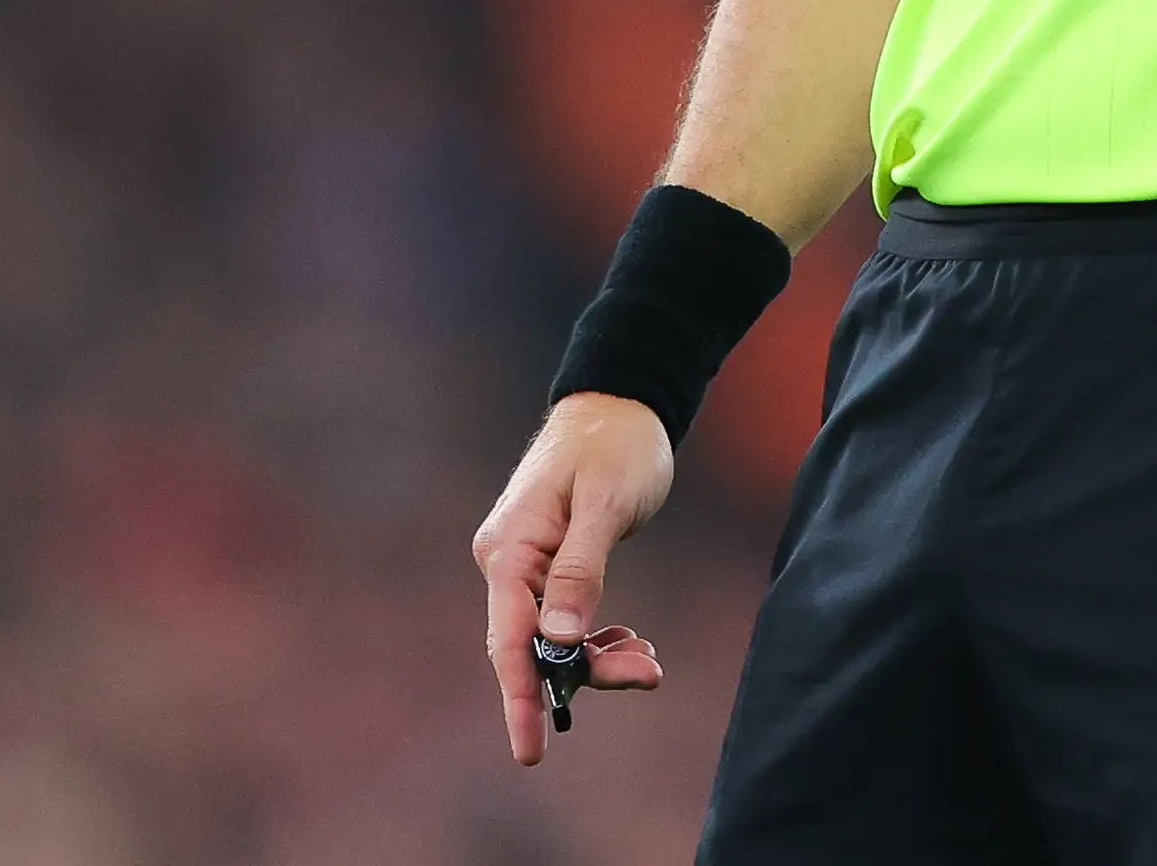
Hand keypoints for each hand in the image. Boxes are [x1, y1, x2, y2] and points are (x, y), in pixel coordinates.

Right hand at [474, 391, 676, 763]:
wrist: (621, 405)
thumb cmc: (615, 445)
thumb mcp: (605, 503)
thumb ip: (580, 570)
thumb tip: (558, 640)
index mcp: (509, 548)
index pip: (510, 639)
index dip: (521, 698)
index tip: (531, 751)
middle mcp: (507, 561)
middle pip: (534, 645)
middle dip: (584, 674)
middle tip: (648, 674)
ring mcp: (526, 564)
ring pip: (553, 637)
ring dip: (597, 658)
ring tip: (649, 661)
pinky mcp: (549, 565)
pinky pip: (564, 619)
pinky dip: (595, 637)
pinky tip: (630, 641)